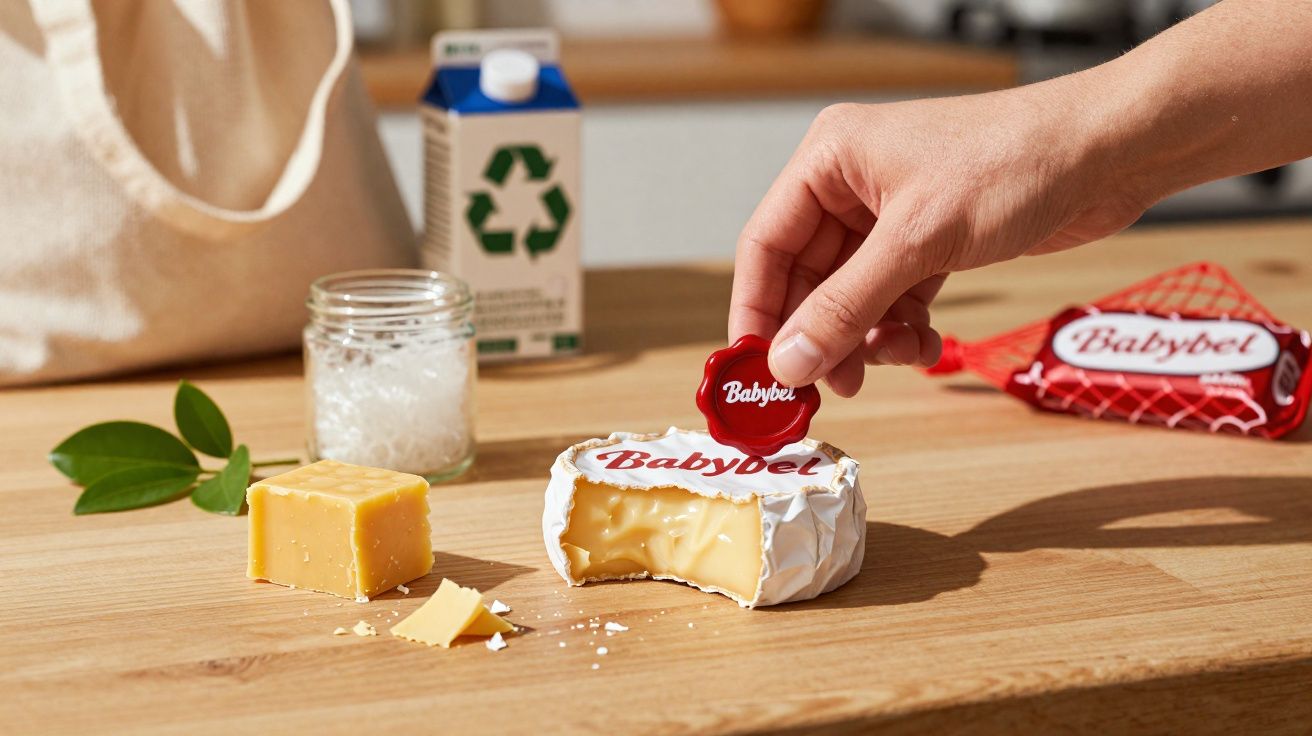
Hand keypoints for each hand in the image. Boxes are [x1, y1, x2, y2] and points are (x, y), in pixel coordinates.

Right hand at [729, 77, 1151, 396]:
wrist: (1109, 152)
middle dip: (821, 335)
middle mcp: (853, 184)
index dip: (758, 312)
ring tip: (893, 363)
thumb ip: (846, 307)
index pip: (765, 245)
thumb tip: (788, 364)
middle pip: (808, 278)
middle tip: (828, 387)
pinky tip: (926, 345)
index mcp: (830, 160)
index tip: (757, 371)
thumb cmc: (1014, 162)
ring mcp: (893, 214)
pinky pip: (894, 298)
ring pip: (853, 295)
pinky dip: (903, 329)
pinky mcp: (931, 240)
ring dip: (867, 338)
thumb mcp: (917, 241)